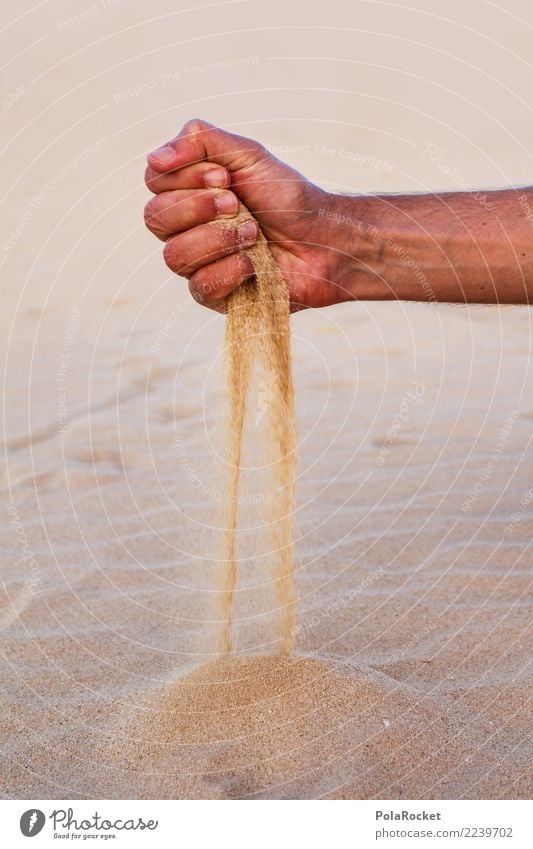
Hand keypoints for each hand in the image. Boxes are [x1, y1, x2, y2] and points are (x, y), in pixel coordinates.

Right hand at [144, 119, 349, 310]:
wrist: (325, 240)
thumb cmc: (288, 198)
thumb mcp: (248, 155)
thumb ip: (200, 141)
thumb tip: (154, 158)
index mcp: (189, 192)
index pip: (154, 182)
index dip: (186, 178)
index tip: (227, 178)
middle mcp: (187, 228)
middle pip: (155, 219)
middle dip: (199, 207)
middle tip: (238, 204)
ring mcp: (199, 263)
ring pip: (174, 256)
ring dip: (219, 239)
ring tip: (253, 234)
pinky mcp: (215, 295)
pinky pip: (201, 286)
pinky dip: (232, 270)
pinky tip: (255, 263)